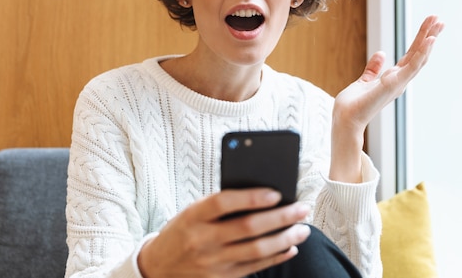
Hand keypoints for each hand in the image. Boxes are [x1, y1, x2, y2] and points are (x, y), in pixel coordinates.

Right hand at [137, 188, 310, 277]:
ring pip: (256, 250)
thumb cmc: (183, 231)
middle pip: (247, 228)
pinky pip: (254, 268)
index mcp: (193, 216)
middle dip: (280, 218)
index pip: (223, 202)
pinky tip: (290, 247)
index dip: (251, 197)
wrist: (158, 268)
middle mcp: (202, 240)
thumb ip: (220, 204)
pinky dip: (275, 257)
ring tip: (303, 229)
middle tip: (302, 209)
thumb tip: (262, 195)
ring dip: (284, 239)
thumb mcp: (192, 212)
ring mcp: (212, 263)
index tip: (276, 193)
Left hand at [330, 15, 444, 181]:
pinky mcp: (393, 84)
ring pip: (419, 58)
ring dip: (429, 40)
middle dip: (429, 36)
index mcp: (394, 78)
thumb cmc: (354, 104)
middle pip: (419, 54)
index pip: (411, 56)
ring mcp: (399, 82)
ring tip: (438, 23)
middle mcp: (400, 80)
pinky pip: (411, 66)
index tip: (429, 26)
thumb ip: (373, 68)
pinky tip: (430, 40)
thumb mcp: (365, 80)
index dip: (420, 40)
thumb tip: (382, 53)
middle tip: (439, 19)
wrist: (346, 118)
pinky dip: (422, 53)